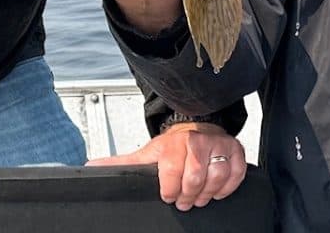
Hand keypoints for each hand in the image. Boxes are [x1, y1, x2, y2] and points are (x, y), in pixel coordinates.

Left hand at [89, 123, 246, 210]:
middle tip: (183, 201)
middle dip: (188, 196)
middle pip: (196, 177)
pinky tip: (216, 190)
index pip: (173, 171)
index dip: (170, 190)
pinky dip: (226, 187)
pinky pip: (236, 174)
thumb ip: (121, 164)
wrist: (196, 129)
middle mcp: (198, 141)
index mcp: (174, 143)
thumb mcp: (146, 154)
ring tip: (198, 197)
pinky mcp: (236, 151)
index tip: (168, 196)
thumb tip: (92, 167)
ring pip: (217, 177)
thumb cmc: (172, 147)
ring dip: (207, 193)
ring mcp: (220, 145)